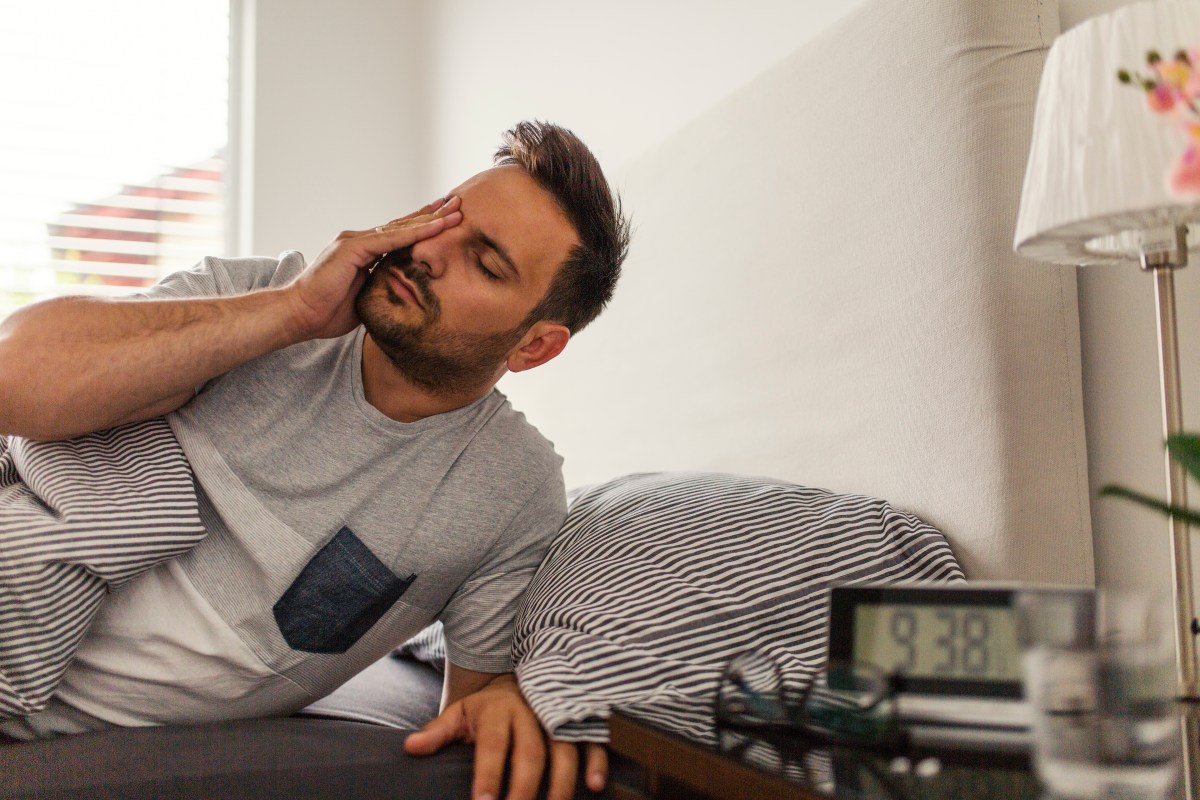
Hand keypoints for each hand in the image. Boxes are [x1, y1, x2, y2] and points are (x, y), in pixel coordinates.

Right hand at [285, 196, 461, 340]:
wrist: (300, 314)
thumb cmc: (327, 312)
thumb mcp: (365, 298)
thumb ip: (381, 287)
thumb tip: (400, 293)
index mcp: (363, 251)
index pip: (400, 235)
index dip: (424, 227)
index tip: (447, 220)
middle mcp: (360, 240)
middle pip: (404, 224)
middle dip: (433, 215)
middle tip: (459, 204)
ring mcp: (355, 241)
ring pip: (401, 227)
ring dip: (431, 219)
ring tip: (456, 210)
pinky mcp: (352, 248)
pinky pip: (392, 239)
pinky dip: (416, 232)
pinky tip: (436, 226)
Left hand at [404, 674, 607, 799]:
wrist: (518, 677)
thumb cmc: (486, 707)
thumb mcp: (459, 713)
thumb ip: (438, 732)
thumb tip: (410, 747)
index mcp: (498, 710)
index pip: (492, 745)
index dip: (488, 774)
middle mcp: (530, 711)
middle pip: (530, 751)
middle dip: (524, 787)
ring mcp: (557, 714)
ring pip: (563, 748)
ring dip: (561, 781)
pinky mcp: (578, 719)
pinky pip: (591, 738)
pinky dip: (596, 761)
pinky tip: (595, 786)